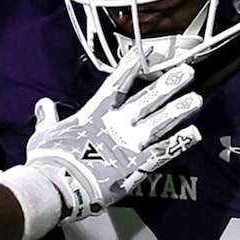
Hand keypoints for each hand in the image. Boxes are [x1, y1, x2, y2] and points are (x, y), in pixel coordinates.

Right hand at [13, 47, 202, 228]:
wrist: (56, 186)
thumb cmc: (48, 161)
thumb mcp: (44, 135)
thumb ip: (48, 118)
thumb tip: (43, 105)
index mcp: (94, 115)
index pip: (115, 86)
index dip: (128, 68)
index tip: (142, 53)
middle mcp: (117, 126)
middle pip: (147, 100)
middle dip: (167, 86)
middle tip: (187, 72)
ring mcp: (129, 145)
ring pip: (160, 123)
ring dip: (178, 111)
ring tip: (196, 99)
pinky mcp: (136, 166)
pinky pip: (162, 153)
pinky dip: (178, 144)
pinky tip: (194, 134)